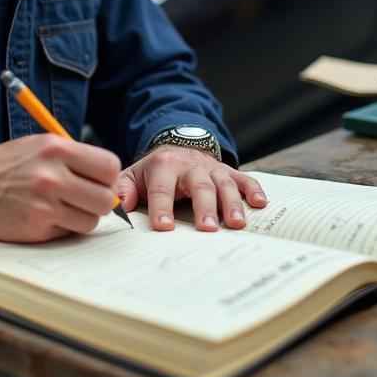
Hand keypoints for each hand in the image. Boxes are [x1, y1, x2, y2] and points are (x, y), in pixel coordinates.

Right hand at [0, 135, 121, 242]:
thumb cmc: (6, 164)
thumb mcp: (39, 145)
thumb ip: (74, 158)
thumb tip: (109, 180)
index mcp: (56, 148)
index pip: (109, 166)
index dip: (107, 177)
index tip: (99, 182)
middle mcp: (52, 174)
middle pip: (105, 198)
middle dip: (100, 202)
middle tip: (86, 200)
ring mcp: (44, 203)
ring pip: (91, 220)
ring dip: (83, 218)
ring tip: (64, 209)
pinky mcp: (35, 227)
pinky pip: (69, 233)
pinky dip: (63, 229)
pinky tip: (46, 218)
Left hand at [116, 146, 266, 230]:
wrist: (175, 147)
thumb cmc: (153, 171)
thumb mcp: (133, 176)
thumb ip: (122, 191)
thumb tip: (115, 207)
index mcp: (163, 165)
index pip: (161, 188)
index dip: (161, 207)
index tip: (163, 227)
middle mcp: (190, 165)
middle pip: (198, 186)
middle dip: (203, 207)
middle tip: (207, 229)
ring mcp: (211, 168)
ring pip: (224, 183)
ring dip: (231, 203)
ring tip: (236, 224)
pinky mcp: (227, 172)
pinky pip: (244, 178)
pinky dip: (253, 190)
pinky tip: (261, 204)